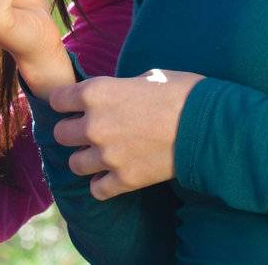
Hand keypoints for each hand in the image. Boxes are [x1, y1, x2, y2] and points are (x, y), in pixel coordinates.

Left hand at [48, 69, 204, 199]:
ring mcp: (108, 155)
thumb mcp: (146, 77)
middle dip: (73, 132)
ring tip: (101, 155)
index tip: (74, 105)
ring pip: (74, 164)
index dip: (66, 102)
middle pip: (60, 134)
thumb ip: (120, 88)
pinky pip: (97, 189)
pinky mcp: (125, 179)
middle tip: (90, 132)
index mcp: (96, 92)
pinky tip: (112, 177)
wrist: (211, 126)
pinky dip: (102, 185)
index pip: (56, 99)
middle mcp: (94, 124)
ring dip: (86, 159)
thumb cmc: (182, 94)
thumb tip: (115, 94)